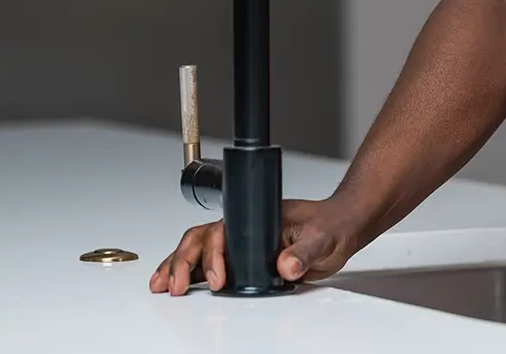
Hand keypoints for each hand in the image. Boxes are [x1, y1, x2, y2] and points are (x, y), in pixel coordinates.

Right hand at [149, 198, 362, 294]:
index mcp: (258, 218)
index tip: (216, 280)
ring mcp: (243, 243)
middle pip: (201, 240)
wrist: (343, 228)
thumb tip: (286, 265)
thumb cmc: (332, 225)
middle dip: (182, 262)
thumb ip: (304, 252)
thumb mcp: (322, 238)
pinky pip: (210, 264)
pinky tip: (178, 284)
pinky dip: (191, 274)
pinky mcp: (246, 259)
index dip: (212, 256)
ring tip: (162, 285)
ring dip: (177, 266)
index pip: (222, 233)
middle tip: (175, 286)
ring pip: (198, 250)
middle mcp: (246, 229)